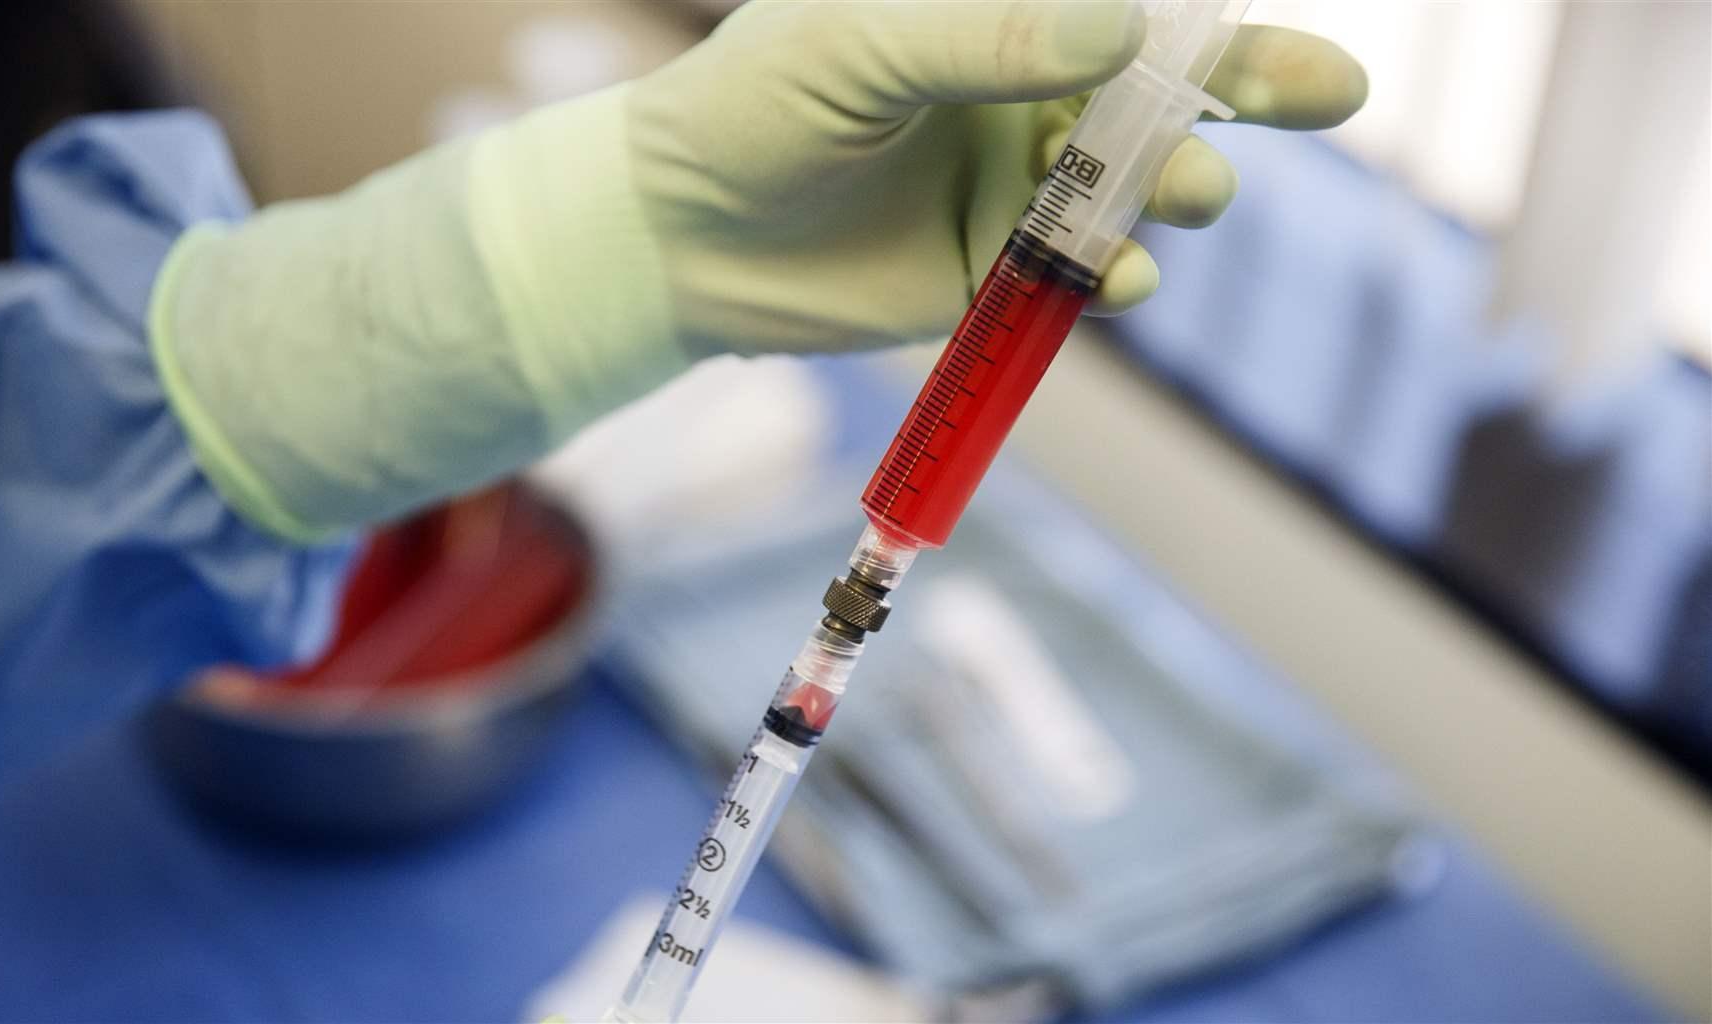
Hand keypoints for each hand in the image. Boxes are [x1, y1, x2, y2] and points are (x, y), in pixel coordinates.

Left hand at [626, 0, 1366, 355]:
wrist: (681, 237)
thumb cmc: (755, 105)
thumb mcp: (862, 46)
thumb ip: (990, 36)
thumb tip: (1127, 28)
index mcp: (1002, 21)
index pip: (1132, 16)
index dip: (1212, 22)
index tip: (1276, 29)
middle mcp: (1026, 96)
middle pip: (1166, 92)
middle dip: (1252, 90)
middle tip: (1325, 94)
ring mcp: (1015, 188)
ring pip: (1136, 187)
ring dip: (1180, 187)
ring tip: (1191, 191)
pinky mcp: (996, 276)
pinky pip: (1083, 276)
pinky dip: (1114, 275)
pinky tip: (1119, 276)